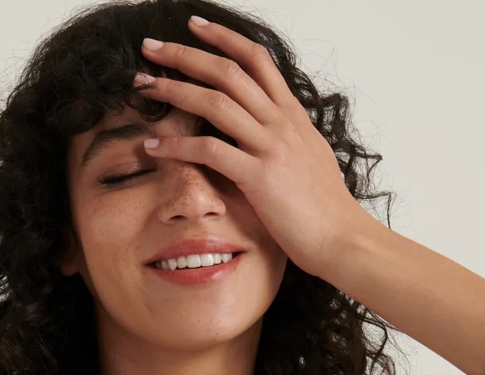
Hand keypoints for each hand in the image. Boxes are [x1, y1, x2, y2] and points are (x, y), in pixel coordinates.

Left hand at [133, 16, 368, 280]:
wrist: (341, 238)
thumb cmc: (326, 209)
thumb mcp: (310, 159)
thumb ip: (289, 138)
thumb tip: (275, 132)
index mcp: (292, 116)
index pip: (256, 60)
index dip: (223, 38)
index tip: (194, 27)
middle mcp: (281, 123)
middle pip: (227, 71)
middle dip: (185, 54)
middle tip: (151, 47)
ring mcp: (270, 147)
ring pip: (215, 102)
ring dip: (174, 89)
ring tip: (143, 85)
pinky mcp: (259, 177)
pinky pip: (210, 151)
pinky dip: (177, 146)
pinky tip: (154, 147)